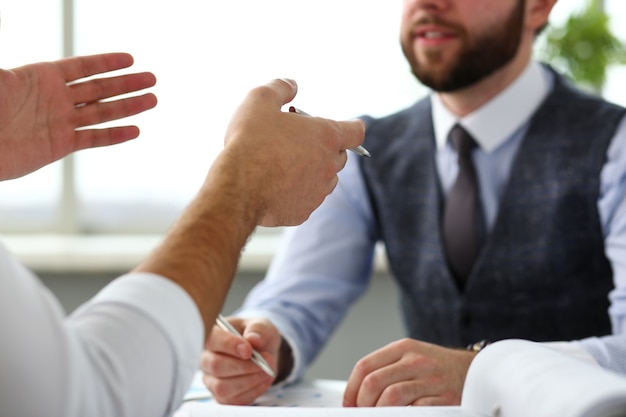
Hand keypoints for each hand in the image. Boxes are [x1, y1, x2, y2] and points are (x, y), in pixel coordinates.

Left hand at [0, 52, 156, 179]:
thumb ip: (9, 72)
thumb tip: (8, 64)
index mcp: (42, 78)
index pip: (82, 67)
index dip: (106, 62)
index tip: (130, 59)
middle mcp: (56, 98)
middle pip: (99, 88)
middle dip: (126, 83)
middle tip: (151, 78)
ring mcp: (60, 121)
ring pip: (102, 111)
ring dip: (128, 106)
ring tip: (152, 100)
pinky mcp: (61, 144)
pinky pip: (93, 138)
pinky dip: (114, 135)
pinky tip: (134, 131)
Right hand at [201, 317, 282, 404]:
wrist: (263, 352)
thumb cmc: (256, 336)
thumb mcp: (261, 325)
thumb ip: (258, 329)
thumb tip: (252, 339)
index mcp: (213, 336)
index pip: (213, 340)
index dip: (230, 345)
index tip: (249, 350)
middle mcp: (207, 359)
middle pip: (216, 366)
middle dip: (244, 366)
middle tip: (266, 360)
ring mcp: (211, 379)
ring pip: (223, 387)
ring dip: (249, 380)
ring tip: (267, 371)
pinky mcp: (221, 396)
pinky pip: (233, 400)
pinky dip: (253, 391)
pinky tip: (264, 379)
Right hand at [217, 78, 364, 225]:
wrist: (237, 186)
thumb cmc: (250, 141)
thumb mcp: (260, 99)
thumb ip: (280, 88)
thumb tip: (292, 85)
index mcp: (326, 136)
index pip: (356, 132)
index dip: (352, 127)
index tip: (349, 127)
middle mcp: (328, 166)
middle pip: (340, 156)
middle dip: (326, 148)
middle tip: (300, 142)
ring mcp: (317, 192)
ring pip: (326, 180)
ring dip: (314, 171)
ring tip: (288, 164)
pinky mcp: (303, 212)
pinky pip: (307, 200)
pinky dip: (298, 192)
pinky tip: (277, 185)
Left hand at [343, 338, 475, 406]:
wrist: (477, 372)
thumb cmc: (438, 368)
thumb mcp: (411, 357)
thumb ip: (386, 370)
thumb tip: (357, 393)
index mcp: (403, 348)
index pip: (365, 366)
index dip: (351, 389)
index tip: (349, 403)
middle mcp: (416, 360)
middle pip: (374, 382)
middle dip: (362, 404)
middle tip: (362, 413)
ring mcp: (431, 379)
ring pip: (391, 396)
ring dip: (379, 412)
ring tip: (379, 416)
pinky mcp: (446, 398)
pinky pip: (416, 410)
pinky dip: (402, 415)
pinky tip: (401, 416)